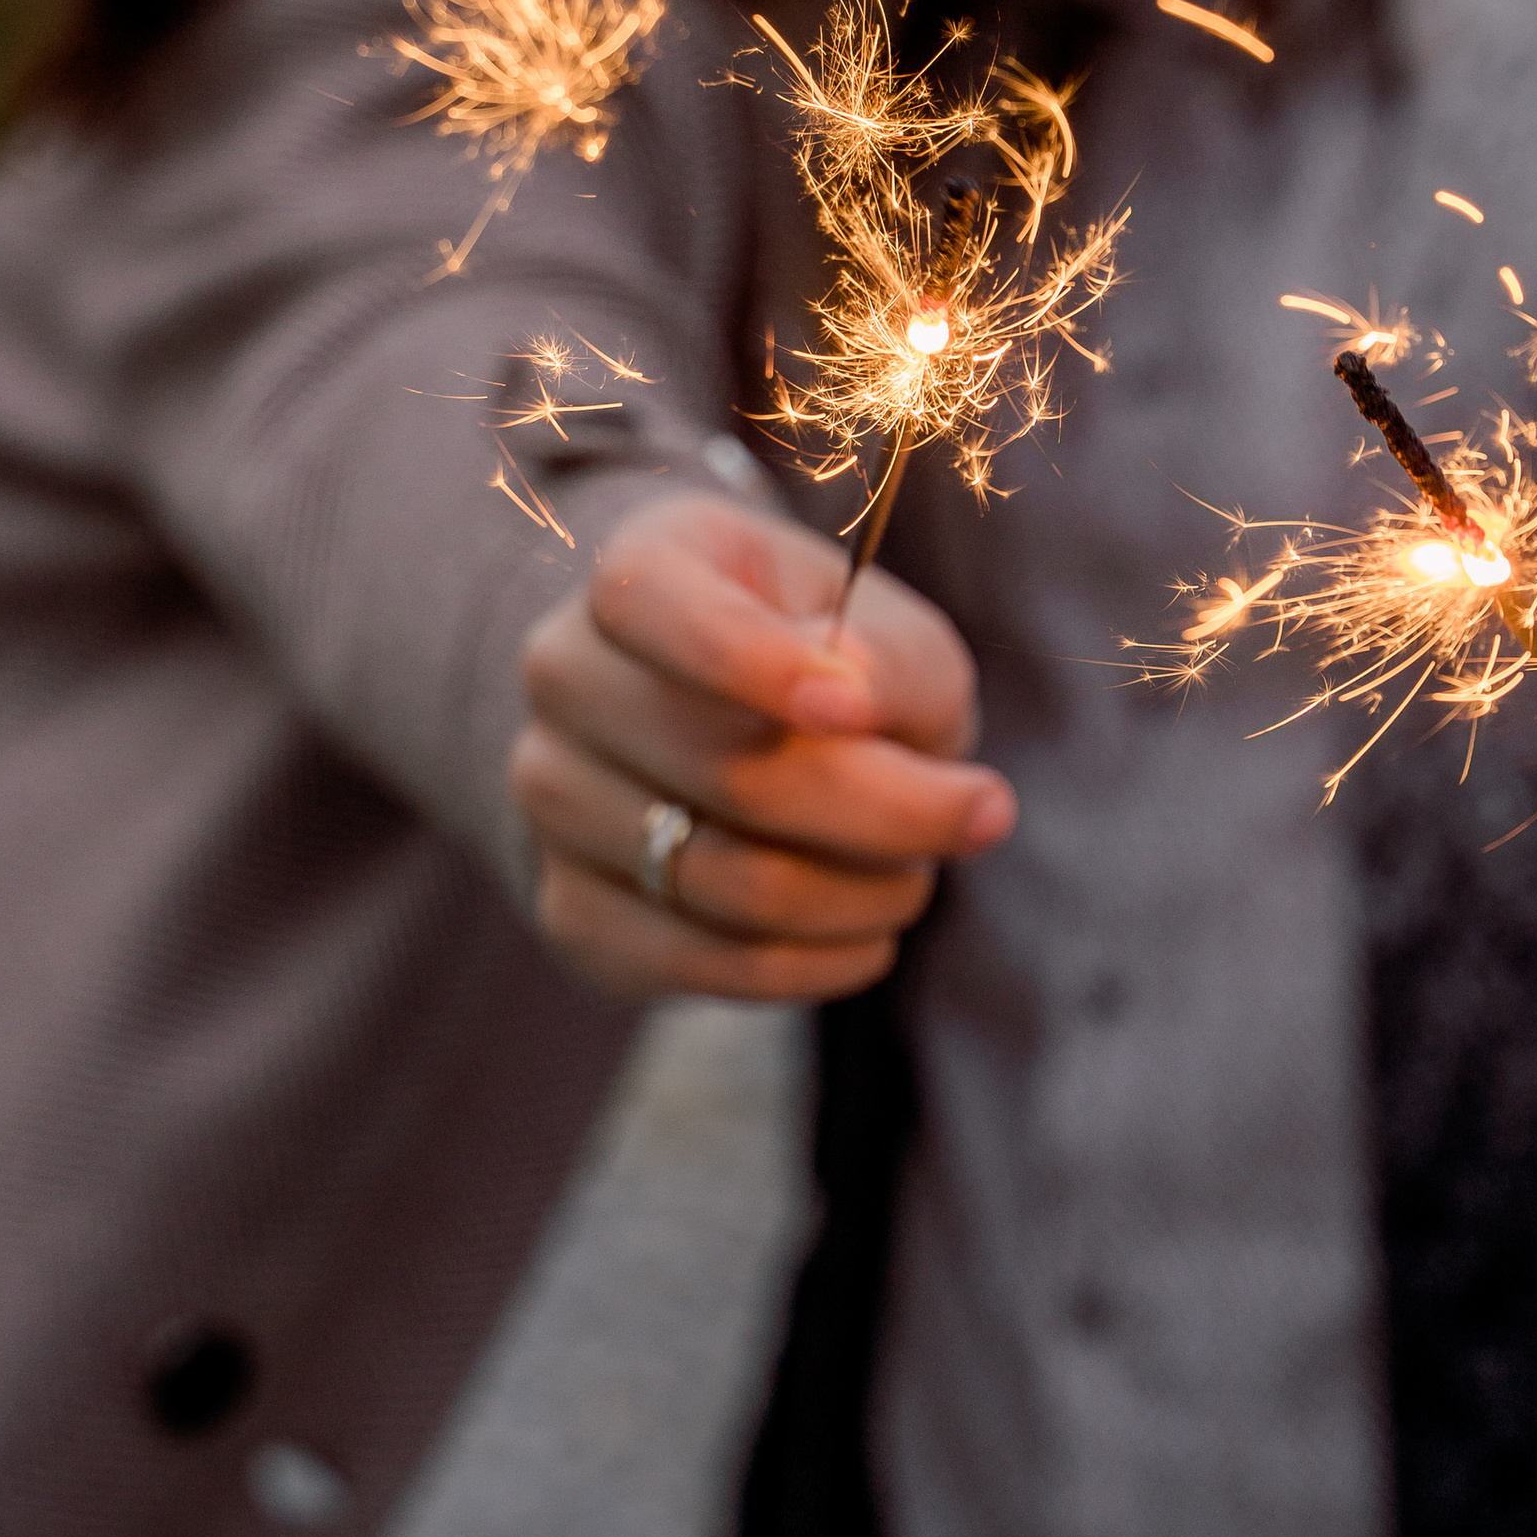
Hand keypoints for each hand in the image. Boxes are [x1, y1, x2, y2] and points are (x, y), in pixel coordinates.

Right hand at [510, 491, 1014, 1003]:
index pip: (657, 605)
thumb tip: (851, 697)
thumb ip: (888, 654)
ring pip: (727, 882)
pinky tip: (868, 932)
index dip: (752, 662)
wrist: (734, 728)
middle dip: (890, 811)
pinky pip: (706, 965)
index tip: (860, 712)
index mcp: (639, 571)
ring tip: (917, 875)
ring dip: (864, 894)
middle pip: (729, 771)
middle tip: (985, 813)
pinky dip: (819, 963)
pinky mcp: (574, 913)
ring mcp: (551, 800)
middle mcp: (566, 678)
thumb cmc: (830, 659)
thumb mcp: (885, 626)